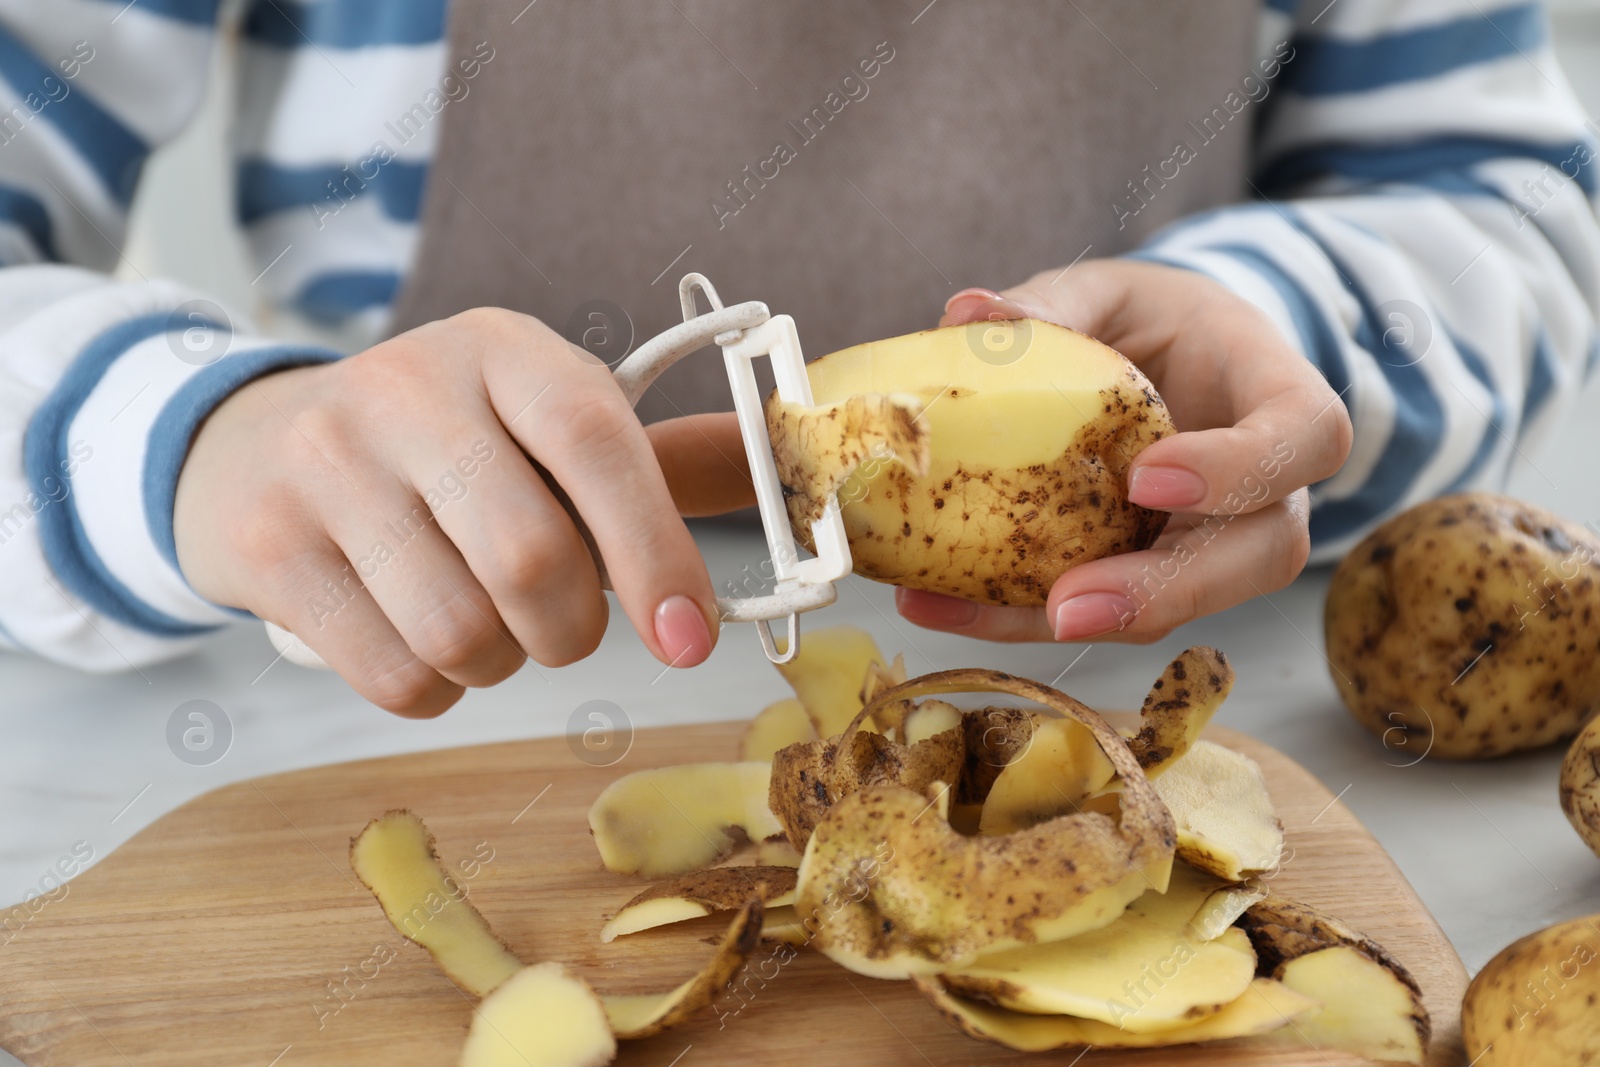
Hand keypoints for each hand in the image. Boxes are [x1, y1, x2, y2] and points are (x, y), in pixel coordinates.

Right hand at [174, 307, 753, 715]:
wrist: (258, 446)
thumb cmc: (442, 447)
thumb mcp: (538, 423)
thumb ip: (652, 467)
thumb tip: (780, 481)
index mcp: (503, 349)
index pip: (596, 443)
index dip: (656, 550)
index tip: (687, 640)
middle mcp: (408, 388)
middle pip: (531, 561)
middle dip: (569, 632)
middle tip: (558, 628)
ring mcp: (326, 461)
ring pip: (461, 633)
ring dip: (497, 665)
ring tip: (481, 625)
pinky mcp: (269, 543)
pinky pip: (393, 675)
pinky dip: (432, 690)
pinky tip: (417, 641)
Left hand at [895, 259, 1351, 643]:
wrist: (1165, 364)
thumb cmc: (1153, 321)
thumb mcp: (1109, 293)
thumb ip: (1054, 304)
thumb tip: (969, 313)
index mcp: (1278, 393)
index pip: (1306, 437)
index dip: (1240, 469)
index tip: (1146, 477)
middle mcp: (1270, 487)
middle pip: (1260, 554)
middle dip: (1166, 591)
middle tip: (1068, 605)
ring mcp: (1217, 540)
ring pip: (1183, 603)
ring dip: (1083, 622)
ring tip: (976, 616)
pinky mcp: (1158, 575)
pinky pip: (1109, 608)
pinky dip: (1022, 616)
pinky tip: (941, 605)